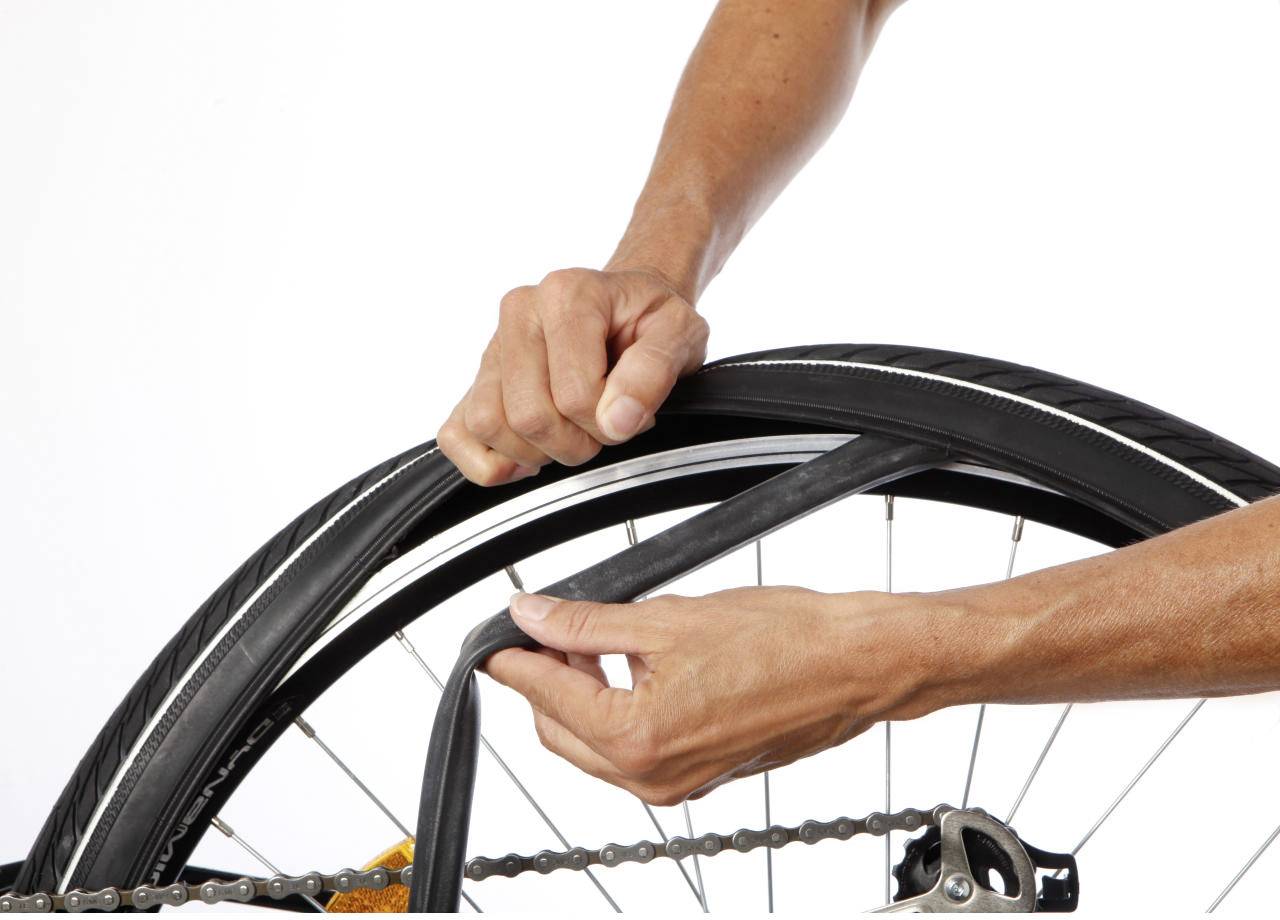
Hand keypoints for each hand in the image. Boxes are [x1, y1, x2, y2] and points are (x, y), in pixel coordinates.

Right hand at [437, 267, 708, 485]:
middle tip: (603, 428)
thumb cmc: (650, 320)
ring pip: (488, 425)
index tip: (631, 412)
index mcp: (567, 295)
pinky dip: (490, 461)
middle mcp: (519, 312)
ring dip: (536, 452)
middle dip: (575, 443)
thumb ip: (653, 373)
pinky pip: (456, 435)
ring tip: (571, 433)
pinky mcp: (477, 379)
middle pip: (527, 415)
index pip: (572, 395)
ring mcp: (492, 347)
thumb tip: (616, 421)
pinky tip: (531, 452)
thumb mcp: (680, 335)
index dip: (608, 424)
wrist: (630, 306)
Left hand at [485, 587, 945, 805]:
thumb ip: (588, 623)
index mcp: (636, 737)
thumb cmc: (784, 641)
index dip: (514, 658)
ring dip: (580, 699)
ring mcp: (677, 783)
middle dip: (544, 681)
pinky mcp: (700, 776)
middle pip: (559, 732)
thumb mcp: (667, 618)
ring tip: (591, 642)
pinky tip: (629, 670)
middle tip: (547, 629)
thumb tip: (535, 615)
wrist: (854, 665)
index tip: (500, 635)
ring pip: (594, 747)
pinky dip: (616, 716)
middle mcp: (652, 776)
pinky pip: (633, 754)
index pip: (544, 697)